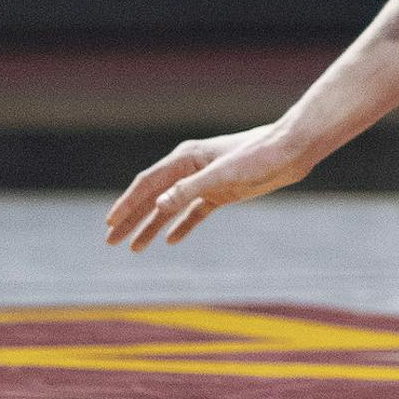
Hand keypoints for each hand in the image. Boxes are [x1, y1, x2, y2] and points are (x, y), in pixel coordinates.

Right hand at [104, 125, 312, 250]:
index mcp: (186, 158)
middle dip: (132, 218)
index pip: (147, 184)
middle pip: (154, 196)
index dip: (127, 204)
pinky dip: (181, 225)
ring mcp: (206, 181)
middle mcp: (191, 169)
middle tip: (110, 241)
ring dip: (152, 226)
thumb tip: (158, 206)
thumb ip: (189, 190)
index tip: (109, 225)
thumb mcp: (222, 175)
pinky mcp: (222, 192)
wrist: (289, 151)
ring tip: (134, 248)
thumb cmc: (257, 156)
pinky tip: (171, 240)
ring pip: (171, 207)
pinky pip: (194, 212)